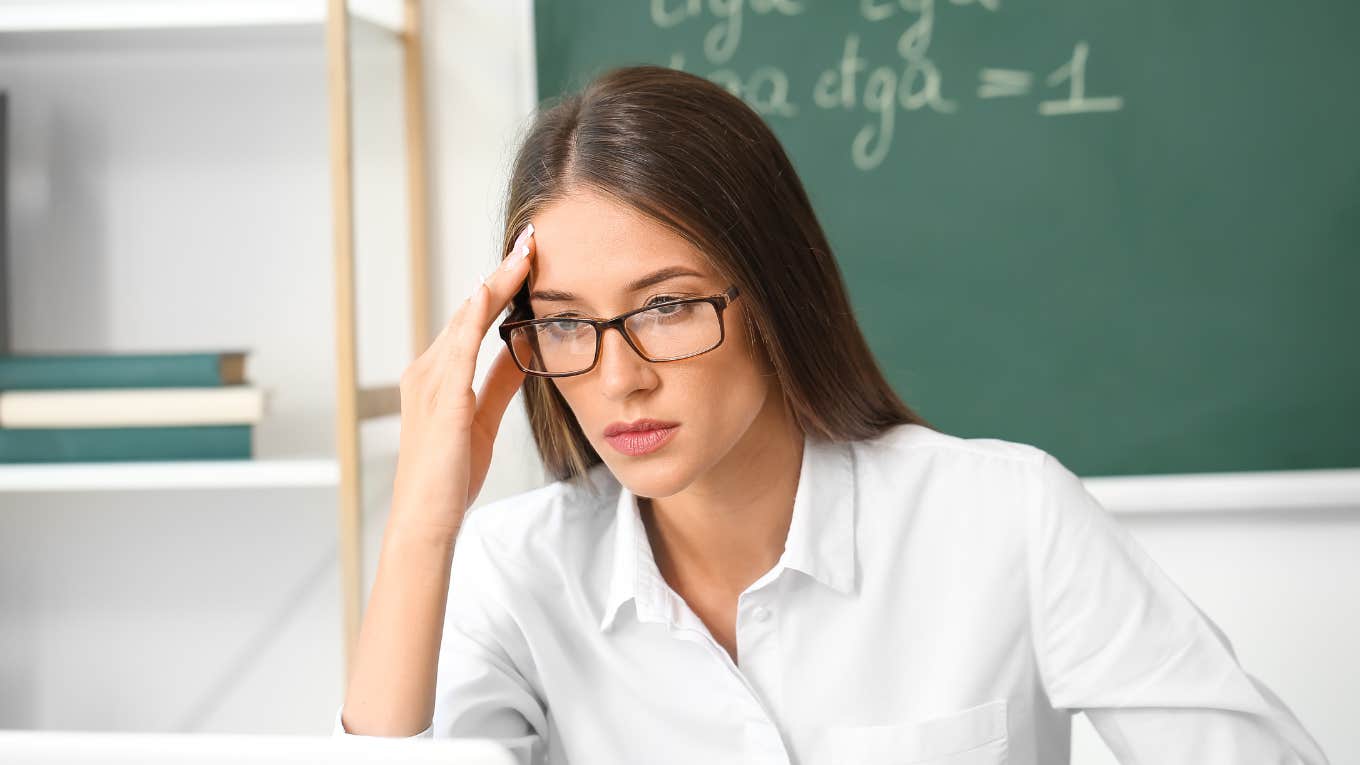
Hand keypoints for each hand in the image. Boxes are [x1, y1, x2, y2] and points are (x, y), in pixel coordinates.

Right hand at [389, 223, 535, 537]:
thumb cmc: (450, 474)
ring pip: (466, 317)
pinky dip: (476, 314)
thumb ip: (500, 383)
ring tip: (525, 253)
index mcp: (438, 374)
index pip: (474, 319)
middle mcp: (428, 369)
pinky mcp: (441, 397)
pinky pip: (459, 346)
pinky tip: (493, 289)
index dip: (501, 286)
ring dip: (496, 282)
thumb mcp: (484, 419)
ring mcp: (430, 380)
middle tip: (533, 238)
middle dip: (502, 272)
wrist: (426, 517)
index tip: (529, 258)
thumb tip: (523, 351)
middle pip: (471, 308)